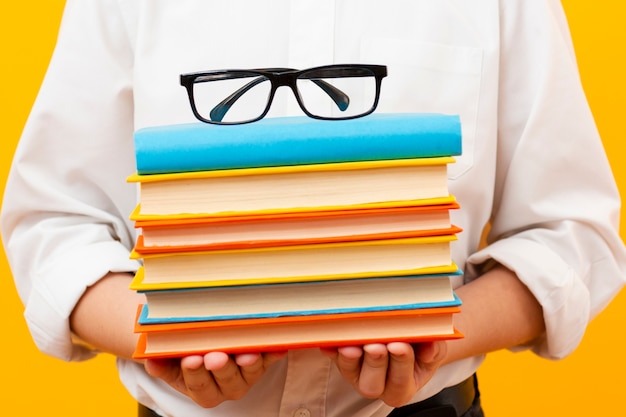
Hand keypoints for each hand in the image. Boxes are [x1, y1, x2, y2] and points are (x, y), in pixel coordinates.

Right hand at [144, 351, 285, 407]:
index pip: (198, 384)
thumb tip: (150, 359)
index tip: (191, 358)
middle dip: (221, 368)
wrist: (207, 343)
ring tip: (247, 354)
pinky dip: (274, 352)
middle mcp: (227, 386)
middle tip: (215, 355)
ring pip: (250, 372)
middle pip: (226, 380)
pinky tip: (278, 346)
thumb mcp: (170, 359)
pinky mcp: (264, 361)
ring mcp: (247, 375)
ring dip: (250, 363)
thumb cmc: (186, 352)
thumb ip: (160, 361)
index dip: (195, 372)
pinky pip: (271, 358)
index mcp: (203, 389)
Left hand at [321, 341, 445, 406]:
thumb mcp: (433, 348)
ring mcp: (357, 375)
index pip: (401, 380)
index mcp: (403, 387)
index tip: (399, 345)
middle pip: (373, 383)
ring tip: (352, 345)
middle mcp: (378, 385)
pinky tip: (329, 341)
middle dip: (375, 362)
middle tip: (376, 345)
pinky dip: (331, 349)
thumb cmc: (420, 346)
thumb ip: (434, 349)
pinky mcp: (342, 362)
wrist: (405, 339)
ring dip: (350, 359)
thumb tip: (430, 348)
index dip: (400, 362)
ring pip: (351, 373)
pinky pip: (334, 358)